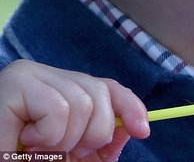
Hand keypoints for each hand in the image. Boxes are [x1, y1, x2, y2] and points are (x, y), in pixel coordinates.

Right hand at [0, 60, 149, 160]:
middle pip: (100, 95)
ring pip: (81, 103)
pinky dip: (47, 136)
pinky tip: (24, 143)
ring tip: (38, 149)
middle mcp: (49, 75)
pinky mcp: (15, 85)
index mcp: (64, 89)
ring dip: (63, 140)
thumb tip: (128, 130)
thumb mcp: (67, 154)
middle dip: (91, 134)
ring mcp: (32, 75)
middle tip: (63, 154)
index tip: (143, 131)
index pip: (109, 87)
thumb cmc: (23, 157)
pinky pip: (57, 110)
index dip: (131, 107)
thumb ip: (99, 145)